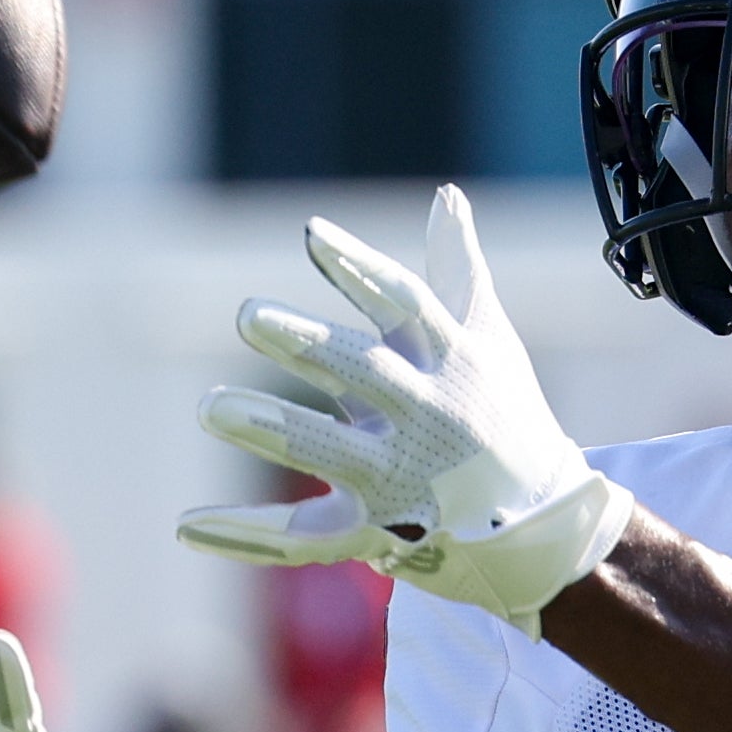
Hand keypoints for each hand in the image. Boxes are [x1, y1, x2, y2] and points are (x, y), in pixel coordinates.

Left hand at [177, 183, 632, 637]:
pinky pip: (303, 536)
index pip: (406, 304)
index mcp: (452, 361)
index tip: (313, 234)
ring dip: (272, 429)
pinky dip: (244, 534)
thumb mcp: (488, 340)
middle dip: (308, 345)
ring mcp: (401, 477)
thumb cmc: (506, 416)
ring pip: (331, 452)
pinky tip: (186, 525)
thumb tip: (448, 195)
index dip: (360, 267)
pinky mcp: (376, 530)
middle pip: (365, 373)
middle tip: (248, 316)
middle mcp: (428, 415)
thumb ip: (457, 270)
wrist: (545, 526)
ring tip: (209, 405)